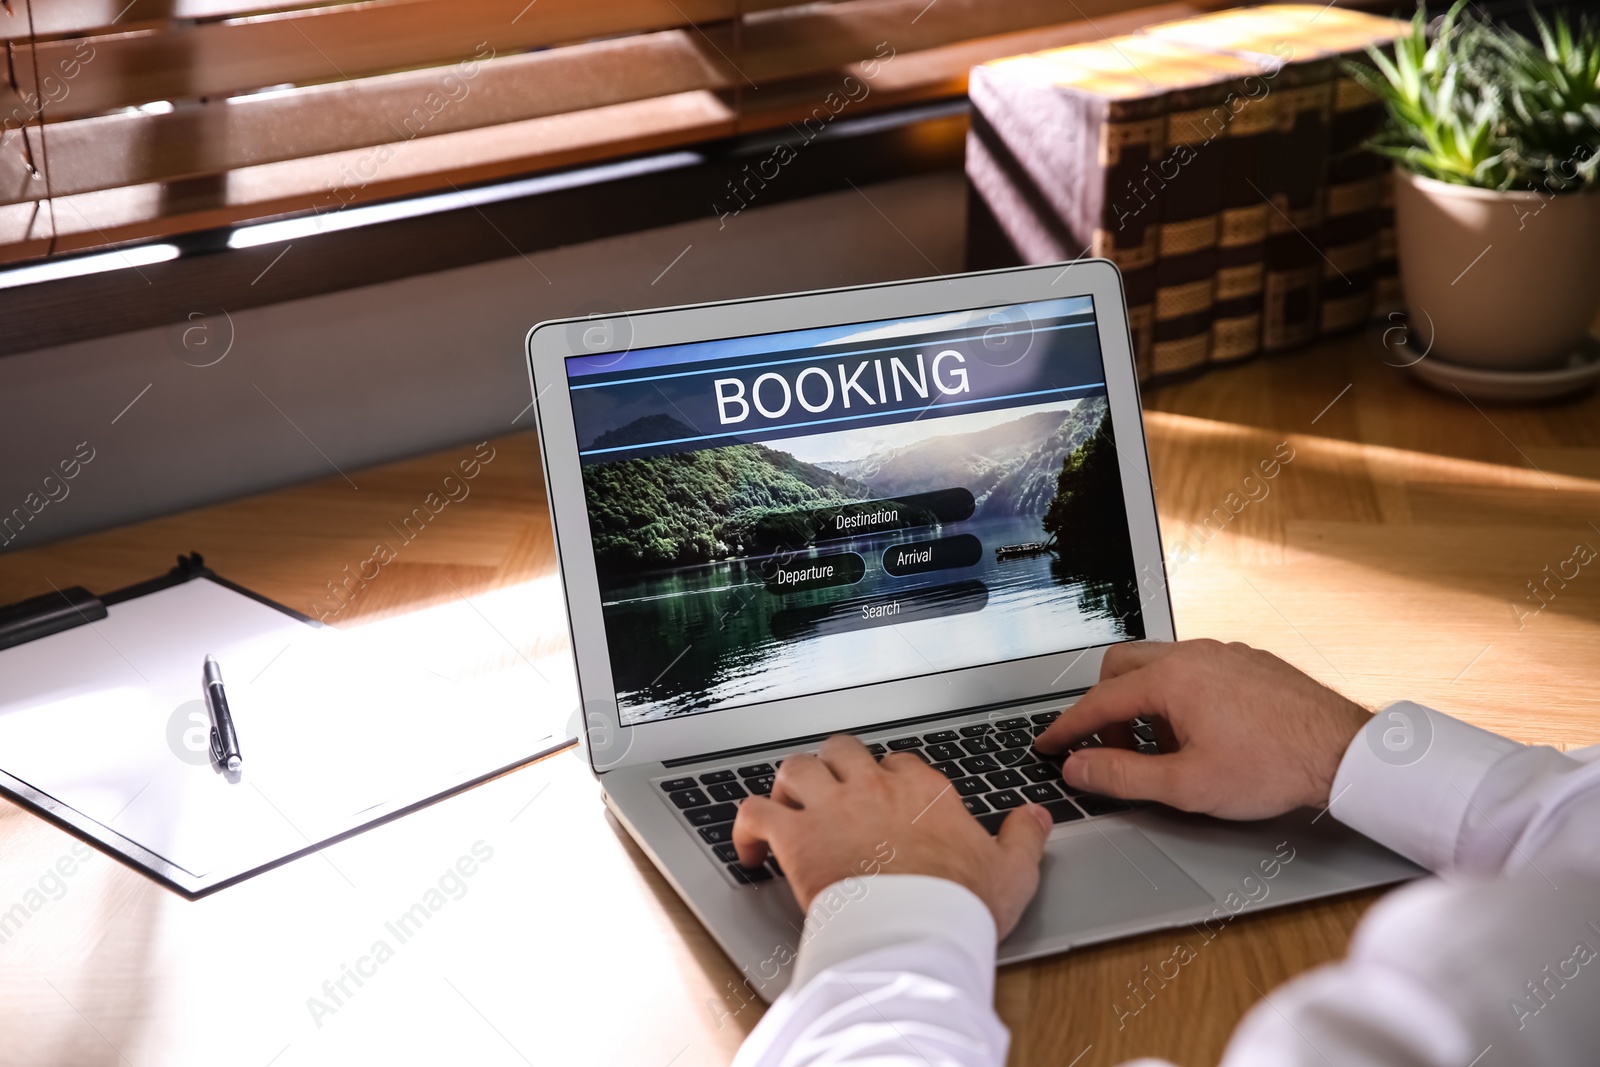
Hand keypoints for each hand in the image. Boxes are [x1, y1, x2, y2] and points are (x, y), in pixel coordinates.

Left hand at [733, 735, 1053, 937]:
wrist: (917, 931)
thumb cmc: (960, 905)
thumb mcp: (1012, 870)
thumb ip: (1023, 837)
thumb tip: (1036, 816)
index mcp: (922, 791)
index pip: (899, 762)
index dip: (887, 778)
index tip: (885, 800)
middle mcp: (873, 787)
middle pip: (842, 750)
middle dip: (833, 766)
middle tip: (831, 793)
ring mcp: (832, 807)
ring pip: (795, 768)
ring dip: (788, 785)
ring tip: (789, 808)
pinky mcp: (796, 837)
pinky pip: (756, 813)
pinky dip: (746, 827)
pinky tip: (749, 848)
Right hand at [1036, 639, 1370, 819]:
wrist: (1344, 752)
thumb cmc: (1272, 766)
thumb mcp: (1186, 785)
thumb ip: (1121, 775)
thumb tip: (1078, 767)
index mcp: (1170, 679)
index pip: (1098, 701)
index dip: (1067, 728)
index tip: (1049, 745)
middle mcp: (1193, 654)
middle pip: (1120, 667)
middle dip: (1103, 707)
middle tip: (1106, 748)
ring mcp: (1223, 653)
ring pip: (1158, 665)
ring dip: (1142, 703)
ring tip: (1158, 748)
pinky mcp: (1248, 660)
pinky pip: (1193, 667)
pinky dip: (1177, 695)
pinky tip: (1198, 733)